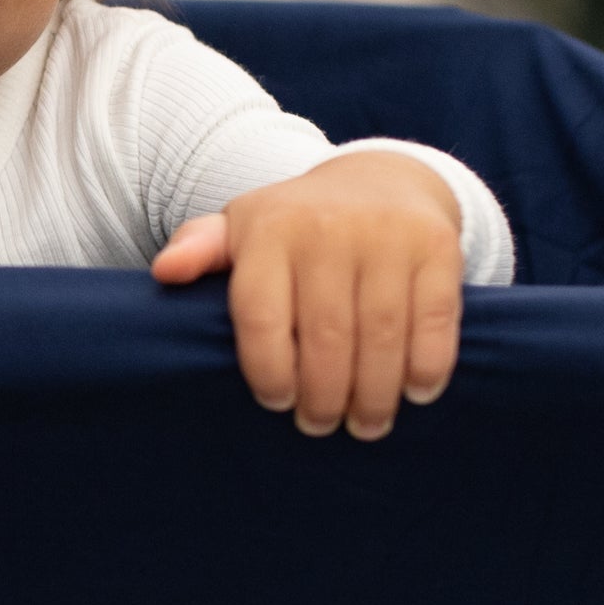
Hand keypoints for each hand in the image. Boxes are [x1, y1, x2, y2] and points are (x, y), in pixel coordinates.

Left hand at [151, 150, 465, 440]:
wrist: (384, 179)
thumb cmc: (299, 224)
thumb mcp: (242, 227)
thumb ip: (200, 250)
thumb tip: (165, 274)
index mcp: (272, 229)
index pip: (262, 317)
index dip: (268, 371)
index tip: (276, 402)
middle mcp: (330, 228)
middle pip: (326, 336)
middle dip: (323, 396)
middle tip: (320, 425)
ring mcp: (388, 236)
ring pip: (381, 336)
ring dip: (374, 395)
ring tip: (365, 425)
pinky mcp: (438, 248)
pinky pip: (434, 322)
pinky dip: (426, 367)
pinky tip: (414, 393)